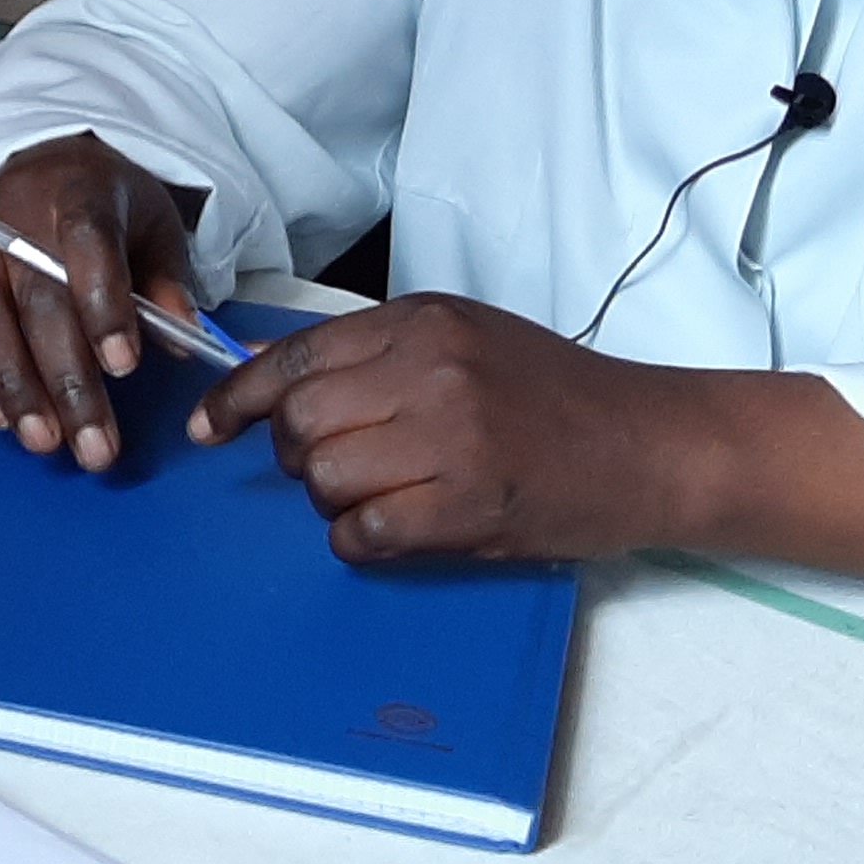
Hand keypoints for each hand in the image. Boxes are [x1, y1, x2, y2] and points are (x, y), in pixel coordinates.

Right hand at [0, 137, 209, 474]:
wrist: (47, 172)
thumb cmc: (104, 206)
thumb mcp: (154, 228)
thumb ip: (168, 282)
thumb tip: (181, 341)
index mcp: (78, 192)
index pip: (87, 242)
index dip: (104, 305)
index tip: (124, 365)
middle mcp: (12, 216)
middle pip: (34, 297)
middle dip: (65, 379)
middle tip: (94, 441)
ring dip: (12, 387)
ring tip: (45, 440)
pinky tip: (1, 416)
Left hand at [184, 293, 703, 563]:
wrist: (652, 443)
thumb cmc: (558, 394)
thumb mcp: (464, 338)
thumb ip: (377, 353)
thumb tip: (273, 380)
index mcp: (421, 321)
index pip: (293, 357)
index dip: (236, 398)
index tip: (211, 427)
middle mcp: (429, 369)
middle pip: (299, 421)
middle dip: (294, 455)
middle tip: (330, 469)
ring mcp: (450, 437)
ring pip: (324, 477)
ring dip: (333, 501)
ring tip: (380, 498)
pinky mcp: (470, 505)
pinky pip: (365, 533)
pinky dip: (361, 542)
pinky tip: (393, 533)